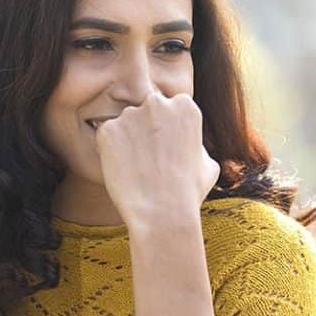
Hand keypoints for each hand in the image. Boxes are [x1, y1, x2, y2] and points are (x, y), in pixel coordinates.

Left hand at [93, 91, 218, 228]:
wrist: (162, 212)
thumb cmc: (189, 192)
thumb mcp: (208, 163)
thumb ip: (196, 144)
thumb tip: (188, 142)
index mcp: (185, 106)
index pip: (170, 107)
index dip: (167, 129)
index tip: (166, 149)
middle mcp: (157, 103)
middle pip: (146, 110)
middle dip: (146, 129)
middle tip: (149, 159)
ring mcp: (130, 114)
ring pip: (126, 124)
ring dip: (128, 140)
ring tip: (137, 169)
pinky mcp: (108, 129)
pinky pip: (107, 136)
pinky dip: (111, 151)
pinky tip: (124, 170)